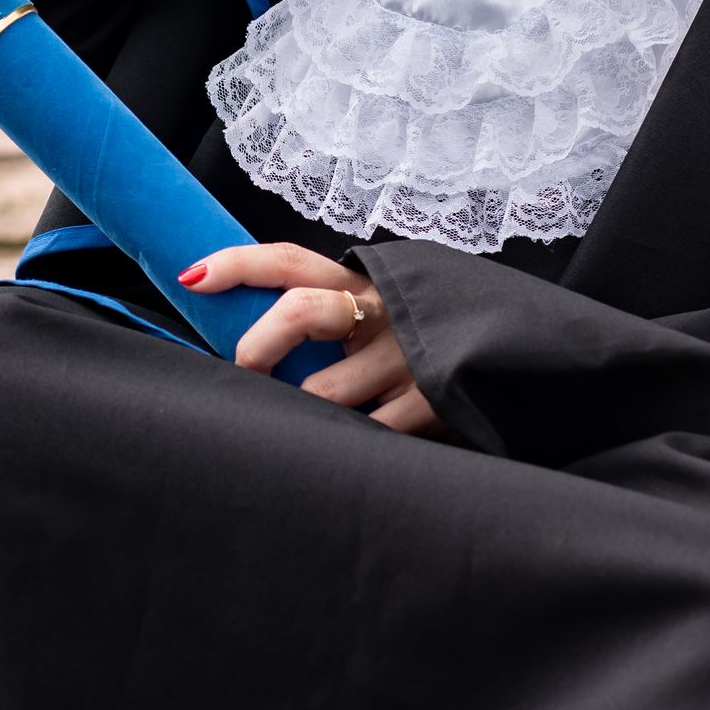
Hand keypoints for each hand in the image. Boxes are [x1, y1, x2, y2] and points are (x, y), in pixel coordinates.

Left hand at [180, 240, 455, 438]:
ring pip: (318, 395)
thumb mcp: (380, 311)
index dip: (238, 264)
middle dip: (257, 347)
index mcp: (364, 282)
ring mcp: (406, 355)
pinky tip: (357, 448)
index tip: (191, 277)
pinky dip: (346, 448)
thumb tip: (246, 341)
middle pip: (299, 311)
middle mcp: (383, 310)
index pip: (292, 261)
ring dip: (306, 416)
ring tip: (322, 424)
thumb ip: (328, 317)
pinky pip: (360, 437)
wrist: (517, 350)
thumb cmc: (423, 339)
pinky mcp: (430, 400)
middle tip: (252, 374)